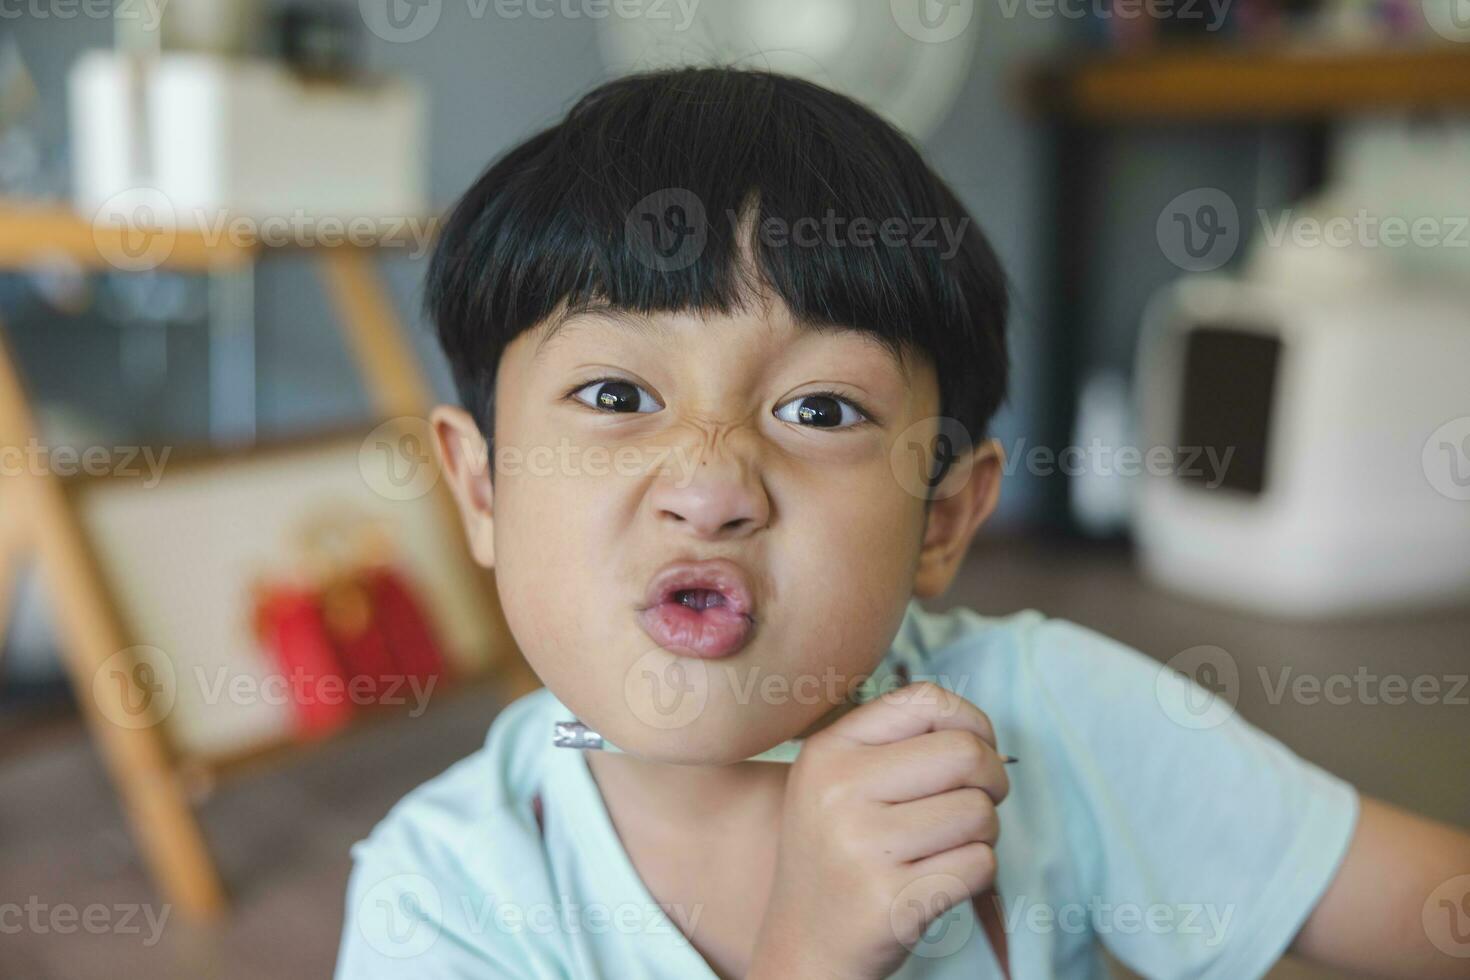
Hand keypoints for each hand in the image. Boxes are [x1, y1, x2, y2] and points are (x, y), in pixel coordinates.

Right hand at [748, 681, 1008, 979]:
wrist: (804, 946)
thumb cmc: (840, 855)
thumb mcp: (838, 782)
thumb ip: (896, 743)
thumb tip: (979, 732)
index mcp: (828, 751)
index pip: (926, 701)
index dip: (972, 721)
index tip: (977, 749)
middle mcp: (839, 791)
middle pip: (966, 754)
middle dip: (993, 778)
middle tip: (979, 802)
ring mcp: (864, 846)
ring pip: (979, 812)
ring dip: (983, 832)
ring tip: (946, 846)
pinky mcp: (894, 899)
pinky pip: (980, 864)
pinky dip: (976, 873)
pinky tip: (938, 879)